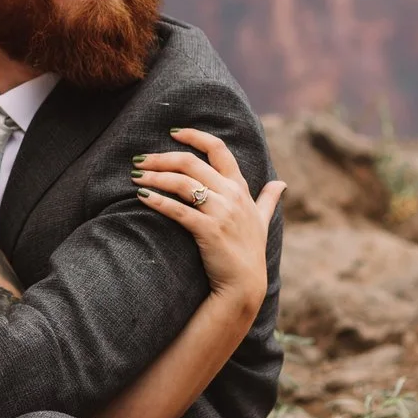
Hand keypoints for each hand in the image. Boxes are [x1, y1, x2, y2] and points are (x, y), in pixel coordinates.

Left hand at [133, 127, 283, 306]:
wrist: (245, 285)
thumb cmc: (250, 252)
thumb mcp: (263, 221)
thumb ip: (269, 199)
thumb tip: (281, 183)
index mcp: (240, 188)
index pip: (219, 149)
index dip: (195, 136)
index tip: (173, 132)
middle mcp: (231, 195)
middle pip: (191, 163)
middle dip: (161, 158)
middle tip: (140, 160)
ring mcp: (221, 212)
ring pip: (182, 183)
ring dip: (155, 177)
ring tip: (136, 176)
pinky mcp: (208, 230)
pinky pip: (178, 210)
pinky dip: (158, 201)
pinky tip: (142, 197)